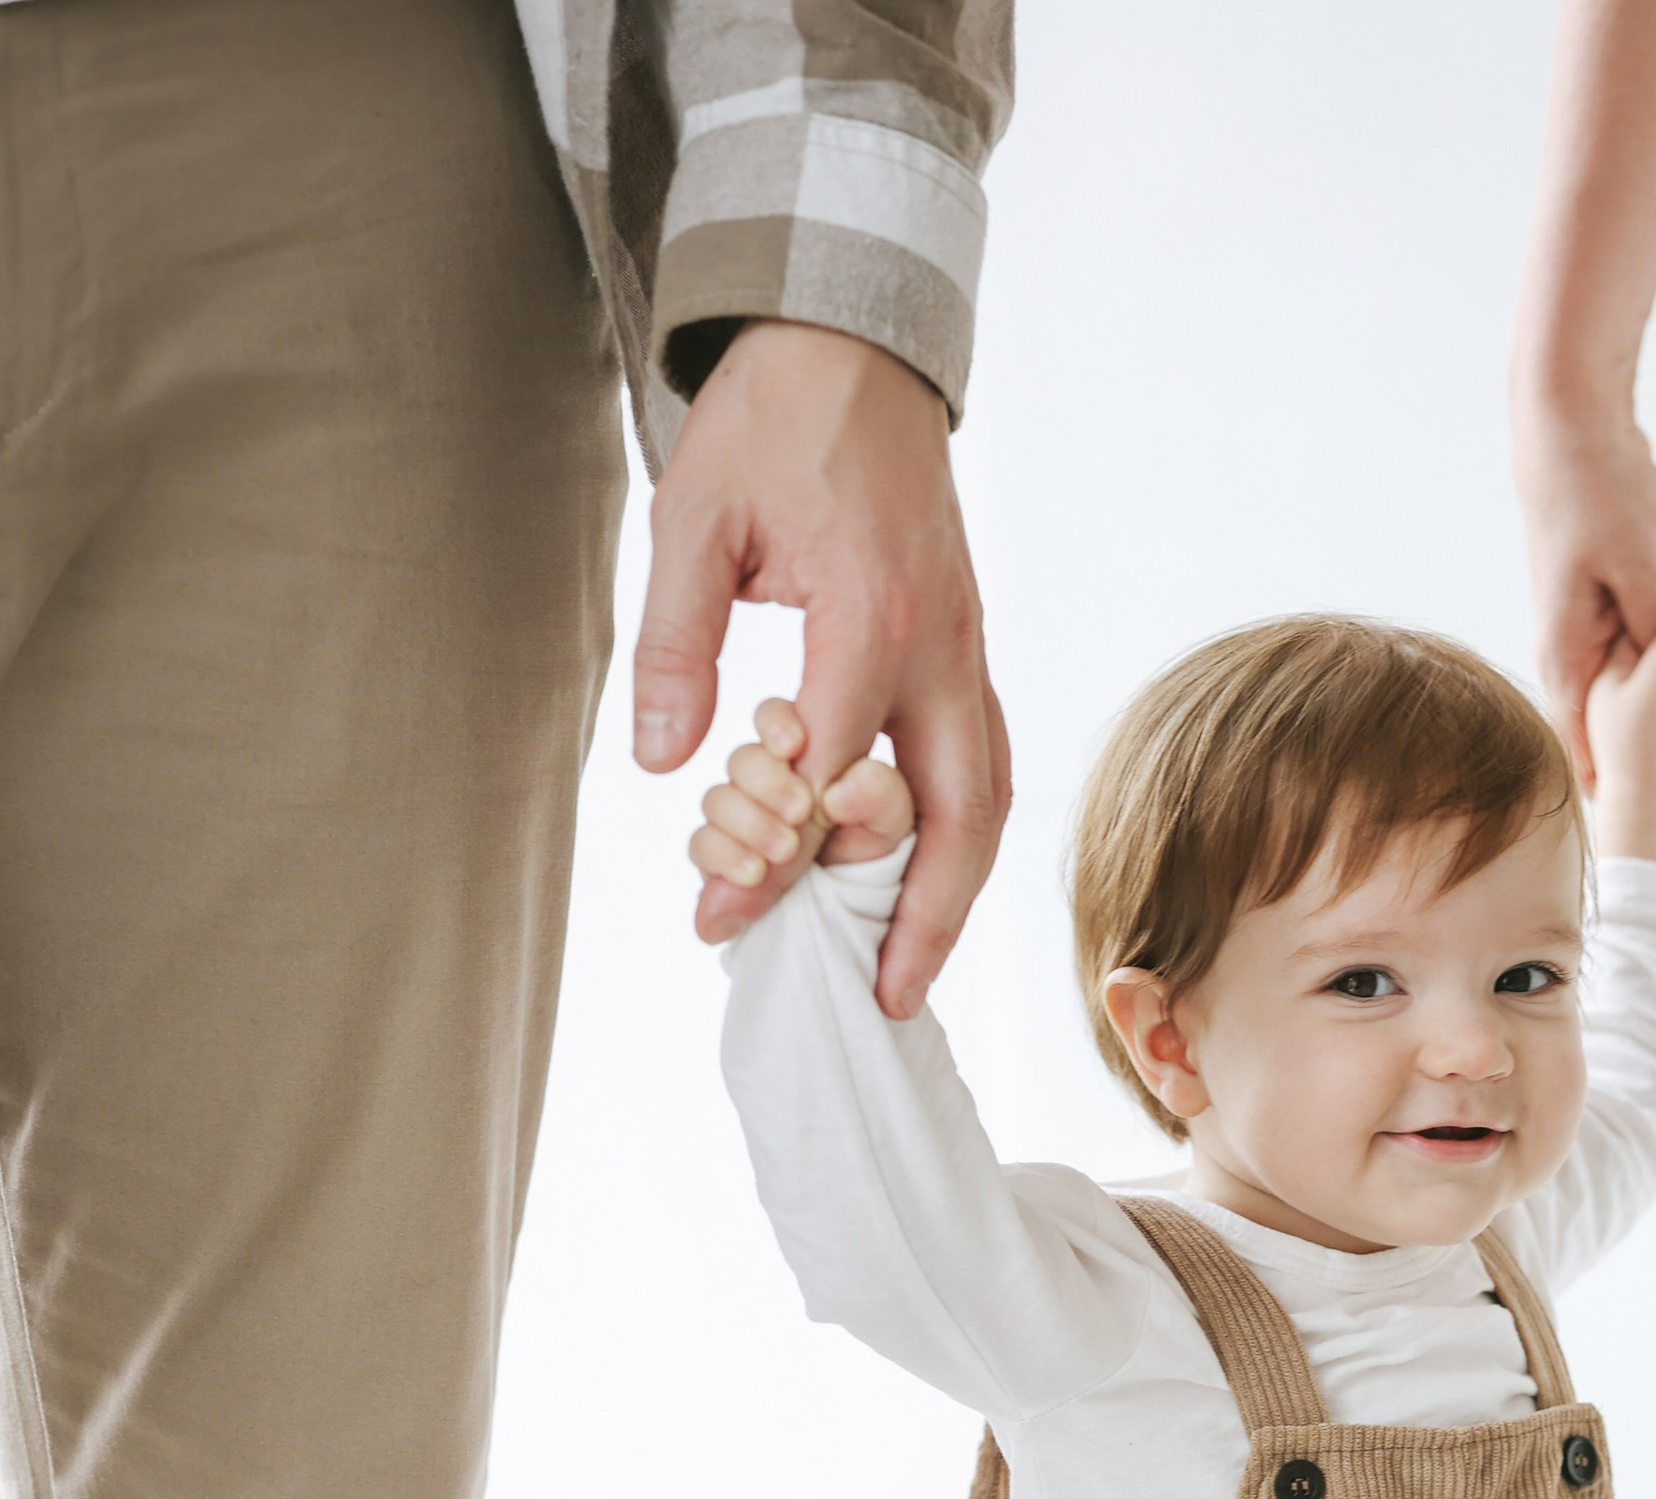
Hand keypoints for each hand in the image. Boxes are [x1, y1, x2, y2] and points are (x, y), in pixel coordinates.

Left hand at [637, 322, 1007, 1008]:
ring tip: (910, 968)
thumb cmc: (772, 419)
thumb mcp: (692, 515)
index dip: (774, 858)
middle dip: (923, 920)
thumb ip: (676, 643)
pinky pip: (983, 764)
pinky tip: (918, 882)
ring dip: (955, 894)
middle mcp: (940, 646)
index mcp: (870, 614)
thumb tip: (667, 767)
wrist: (855, 341)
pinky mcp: (968, 648)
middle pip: (958, 817)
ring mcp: (968, 648)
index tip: (716, 916)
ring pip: (988, 799)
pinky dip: (958, 837)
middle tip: (883, 999)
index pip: (829, 777)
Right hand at [688, 700, 919, 936]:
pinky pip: (702, 848)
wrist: (861, 937)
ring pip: (717, 801)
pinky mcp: (721, 869)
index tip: (794, 743)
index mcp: (808, 760)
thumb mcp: (897, 830)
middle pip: (742, 759)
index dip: (776, 723)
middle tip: (799, 810)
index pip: (775, 720)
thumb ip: (880, 798)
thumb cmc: (883, 868)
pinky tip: (754, 874)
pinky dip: (723, 857)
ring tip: (785, 851)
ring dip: (747, 822)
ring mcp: (740, 828)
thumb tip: (837, 794)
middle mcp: (766, 790)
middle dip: (765, 781)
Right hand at [1515, 409, 1655, 786]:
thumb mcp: (1639, 568)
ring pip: (1651, 682)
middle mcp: (1581, 652)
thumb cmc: (1595, 498)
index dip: (1614, 782)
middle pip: (1626, 720)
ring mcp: (1600, 629)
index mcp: (1569, 656)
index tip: (1651, 811)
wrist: (1576, 437)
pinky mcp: (1623, 604)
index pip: (1583, 742)